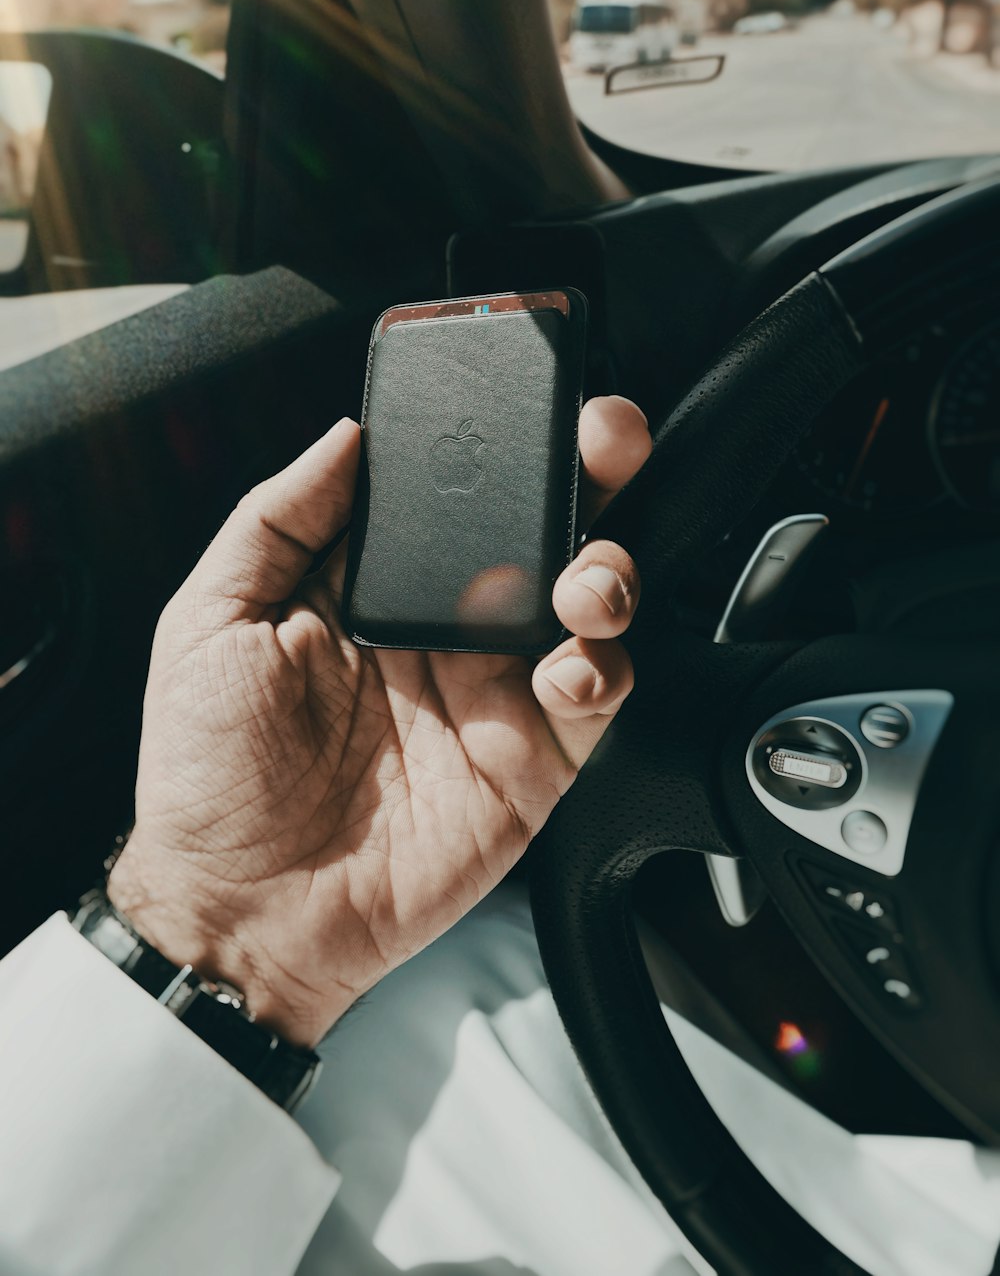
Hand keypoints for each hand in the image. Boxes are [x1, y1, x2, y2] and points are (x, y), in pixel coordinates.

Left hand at [109, 396, 651, 1045]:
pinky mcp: (530, 764)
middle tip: (605, 445)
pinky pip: (595, 701)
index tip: (530, 404)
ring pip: (587, 609)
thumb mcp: (208, 624)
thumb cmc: (207, 776)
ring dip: (607, 573)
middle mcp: (446, 631)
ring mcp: (493, 695)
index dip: (500, 447)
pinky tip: (565, 667)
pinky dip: (601, 671)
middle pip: (540, 537)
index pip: (455, 497)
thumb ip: (275, 521)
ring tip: (583, 580)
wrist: (238, 912)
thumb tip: (344, 436)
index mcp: (375, 588)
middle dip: (588, 481)